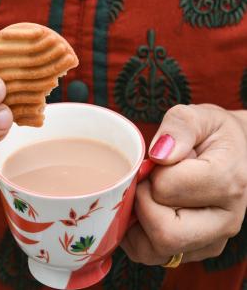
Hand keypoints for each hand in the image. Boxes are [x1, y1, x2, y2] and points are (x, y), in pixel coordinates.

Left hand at [121, 104, 246, 264]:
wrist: (235, 156)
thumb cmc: (213, 135)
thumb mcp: (199, 117)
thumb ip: (179, 127)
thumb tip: (160, 155)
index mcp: (228, 181)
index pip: (166, 189)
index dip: (149, 174)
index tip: (154, 162)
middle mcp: (225, 220)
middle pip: (165, 234)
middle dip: (141, 205)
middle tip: (145, 183)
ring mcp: (212, 240)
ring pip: (156, 250)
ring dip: (136, 223)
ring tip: (144, 195)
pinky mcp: (196, 250)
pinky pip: (152, 255)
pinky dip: (136, 235)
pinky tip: (143, 210)